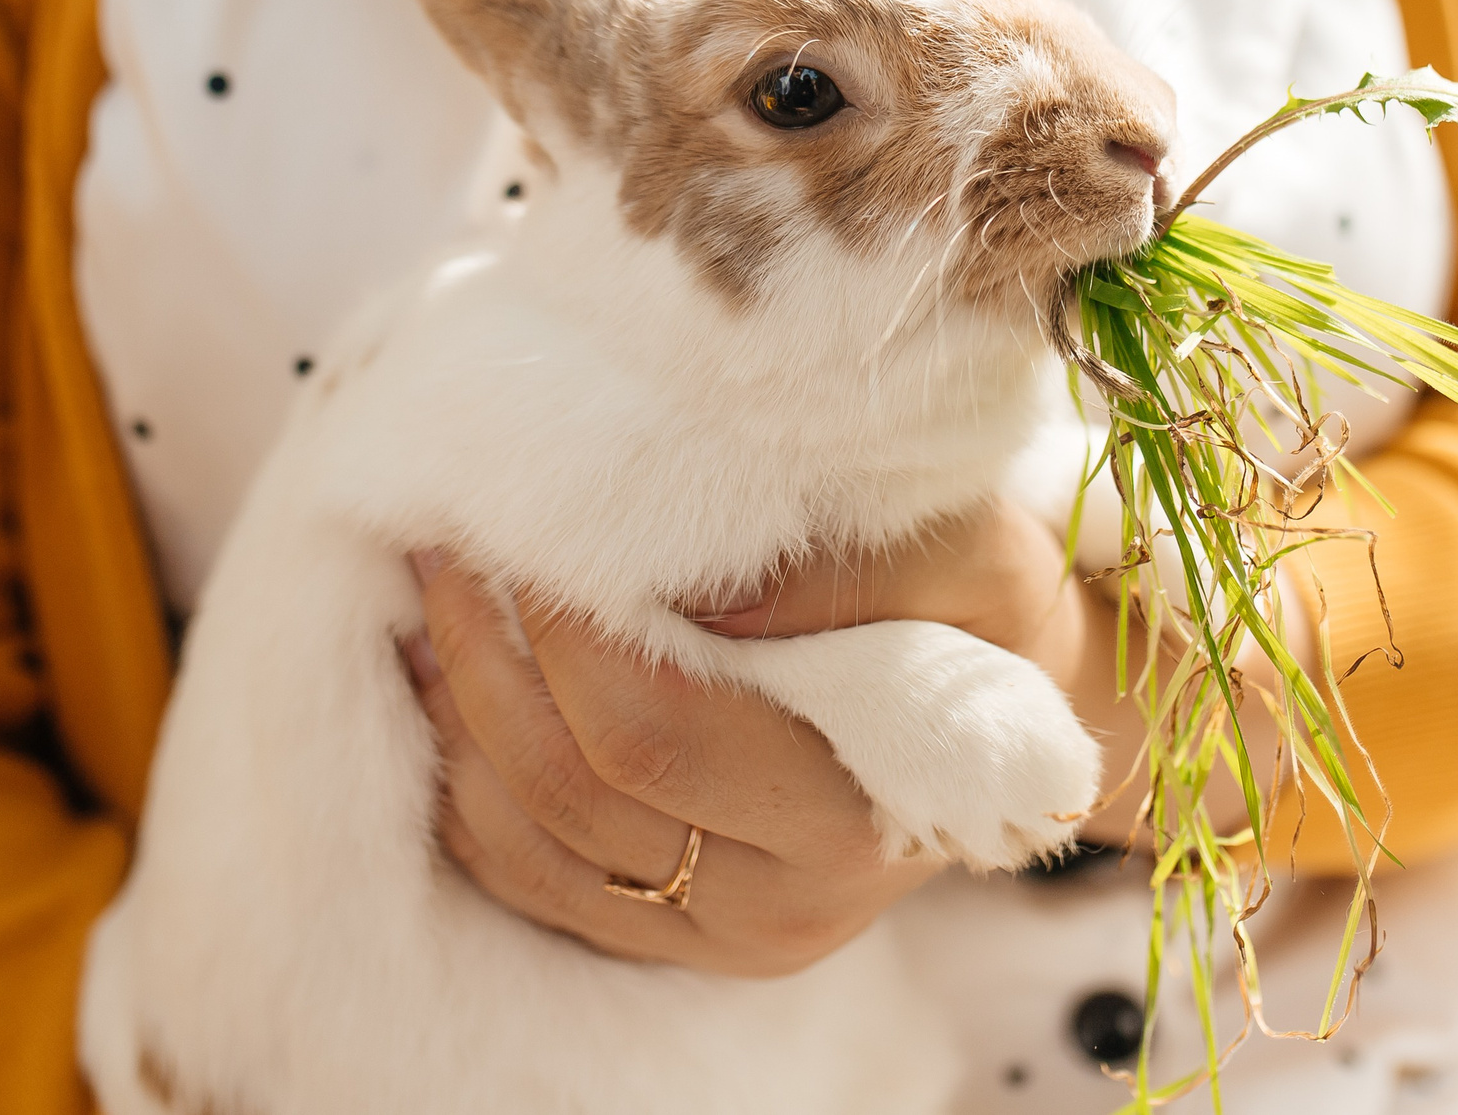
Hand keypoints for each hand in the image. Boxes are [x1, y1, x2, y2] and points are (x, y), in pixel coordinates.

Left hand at [402, 499, 1122, 977]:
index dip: (563, 629)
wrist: (1026, 711)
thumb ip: (853, 566)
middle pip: (567, 791)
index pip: (651, 730)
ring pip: (525, 843)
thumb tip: (697, 585)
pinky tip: (452, 687)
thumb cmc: (995, 612)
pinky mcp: (679, 936)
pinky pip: (527, 877)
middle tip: (445, 543)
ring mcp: (720, 936)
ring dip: (454, 718)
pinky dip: (464, 782)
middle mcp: (781, 906)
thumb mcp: (975, 554)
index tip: (527, 521)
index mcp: (852, 818)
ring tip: (431, 602)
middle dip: (484, 659)